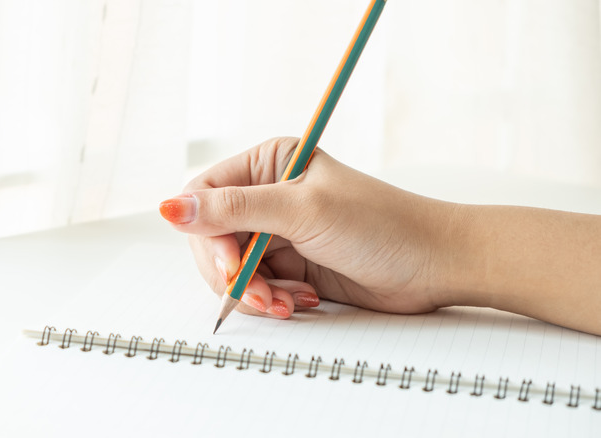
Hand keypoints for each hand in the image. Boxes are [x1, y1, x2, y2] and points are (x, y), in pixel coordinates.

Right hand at [159, 137, 454, 318]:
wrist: (432, 265)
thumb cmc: (381, 225)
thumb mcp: (302, 211)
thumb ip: (234, 209)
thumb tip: (170, 207)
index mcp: (270, 164)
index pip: (207, 195)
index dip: (207, 234)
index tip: (227, 264)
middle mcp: (268, 195)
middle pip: (213, 238)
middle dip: (233, 272)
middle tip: (260, 294)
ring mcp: (279, 231)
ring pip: (233, 268)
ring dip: (256, 292)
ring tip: (289, 301)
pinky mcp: (291, 263)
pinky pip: (258, 285)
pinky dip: (273, 299)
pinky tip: (303, 300)